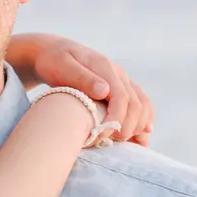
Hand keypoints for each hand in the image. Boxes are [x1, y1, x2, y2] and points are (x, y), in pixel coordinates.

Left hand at [7, 32, 154, 144]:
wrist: (53, 53)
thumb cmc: (53, 62)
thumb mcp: (61, 66)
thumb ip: (82, 78)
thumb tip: (104, 91)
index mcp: (104, 67)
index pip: (121, 96)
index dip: (116, 118)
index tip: (104, 135)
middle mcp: (118, 73)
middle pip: (135, 103)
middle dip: (127, 127)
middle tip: (110, 142)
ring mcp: (122, 80)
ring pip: (142, 104)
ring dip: (139, 126)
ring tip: (128, 144)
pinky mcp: (121, 87)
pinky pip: (141, 103)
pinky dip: (144, 119)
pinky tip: (144, 134)